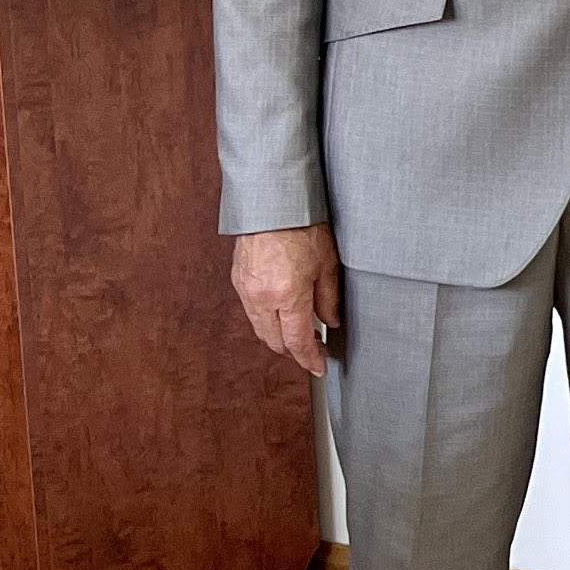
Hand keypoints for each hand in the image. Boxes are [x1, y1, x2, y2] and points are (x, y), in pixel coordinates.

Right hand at [232, 226, 341, 379]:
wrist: (271, 202)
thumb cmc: (302, 226)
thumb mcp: (327, 263)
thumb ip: (328, 298)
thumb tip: (330, 321)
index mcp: (287, 296)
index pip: (297, 342)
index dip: (309, 359)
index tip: (318, 367)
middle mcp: (261, 298)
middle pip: (274, 341)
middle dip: (293, 352)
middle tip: (312, 351)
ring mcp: (246, 290)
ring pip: (260, 328)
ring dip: (278, 337)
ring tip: (298, 335)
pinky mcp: (238, 281)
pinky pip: (251, 312)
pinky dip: (266, 320)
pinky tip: (280, 315)